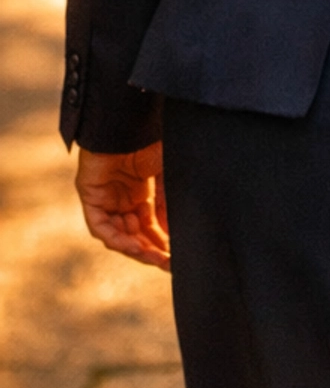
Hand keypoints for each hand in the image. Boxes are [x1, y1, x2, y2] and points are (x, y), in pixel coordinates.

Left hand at [75, 143, 171, 271]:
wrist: (130, 123)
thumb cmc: (152, 140)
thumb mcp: (169, 174)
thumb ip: (170, 202)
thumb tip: (179, 231)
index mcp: (143, 193)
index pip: (151, 226)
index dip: (163, 242)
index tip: (178, 257)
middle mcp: (123, 199)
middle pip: (136, 234)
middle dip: (153, 251)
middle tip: (169, 264)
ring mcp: (107, 199)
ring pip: (119, 235)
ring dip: (137, 249)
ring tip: (156, 258)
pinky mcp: (92, 197)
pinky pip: (102, 226)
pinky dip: (117, 238)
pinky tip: (135, 246)